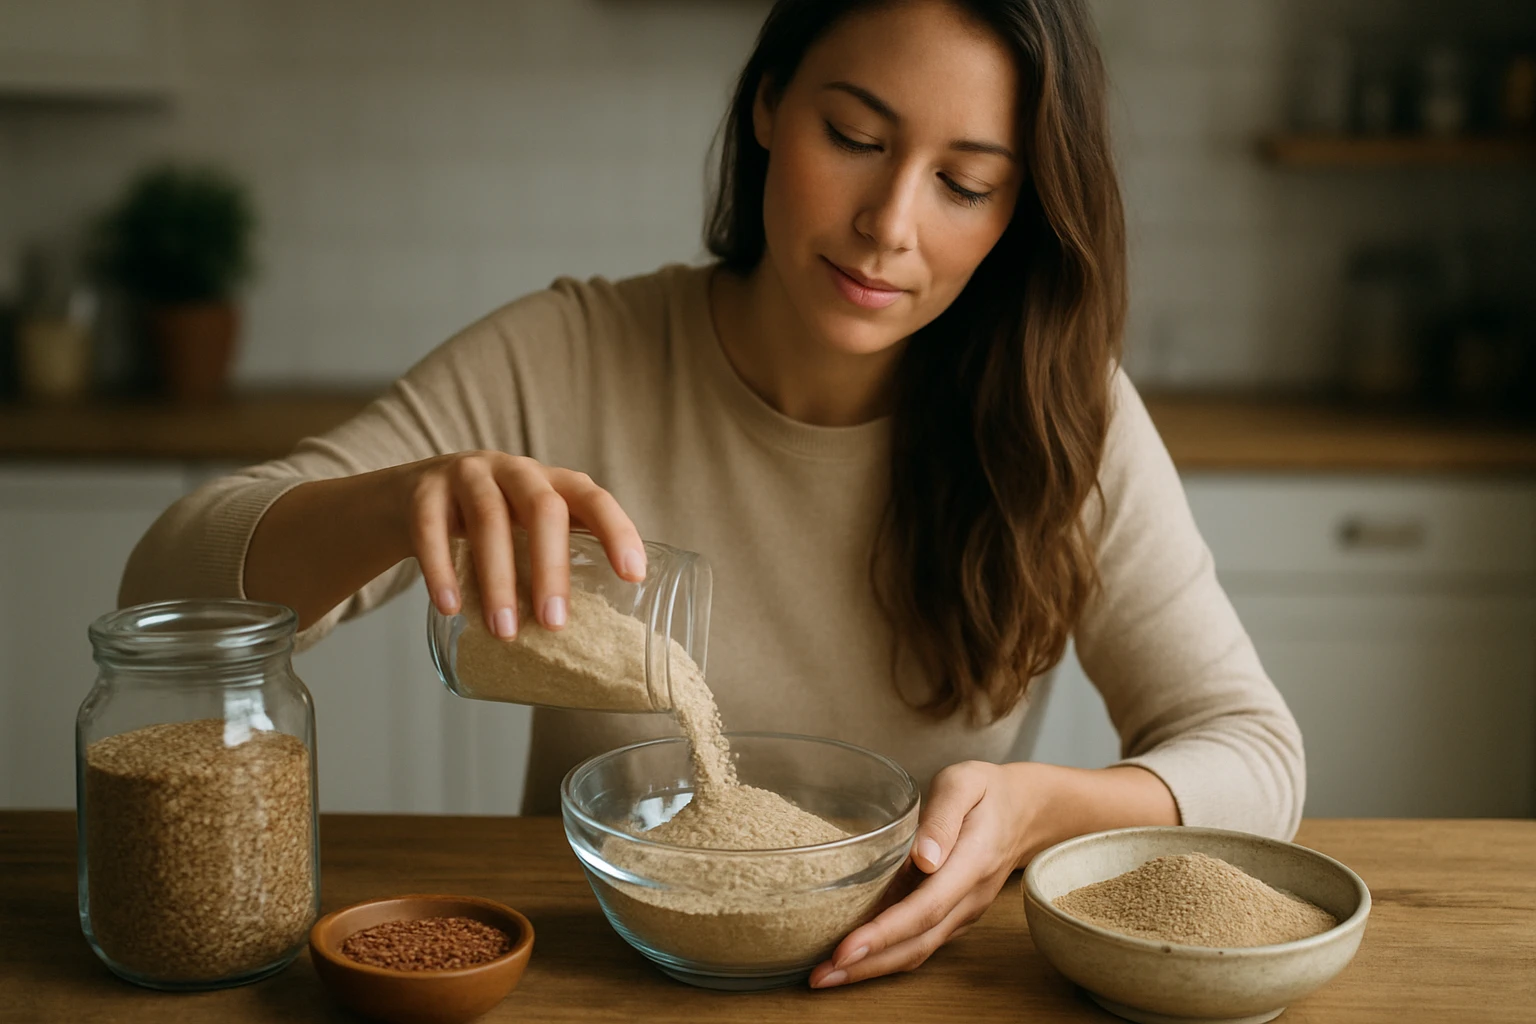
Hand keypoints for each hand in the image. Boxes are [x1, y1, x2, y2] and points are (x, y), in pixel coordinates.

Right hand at [400, 451, 645, 637]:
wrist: (413, 498)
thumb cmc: (491, 524)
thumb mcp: (527, 529)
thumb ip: (555, 561)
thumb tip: (592, 639)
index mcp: (551, 482)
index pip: (593, 498)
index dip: (616, 531)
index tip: (633, 575)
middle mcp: (514, 470)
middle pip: (543, 508)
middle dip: (552, 567)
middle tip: (554, 623)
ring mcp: (467, 475)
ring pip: (488, 520)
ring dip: (498, 579)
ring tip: (504, 630)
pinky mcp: (423, 492)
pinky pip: (431, 529)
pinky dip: (441, 570)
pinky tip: (451, 608)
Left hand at [808, 761, 1180, 987]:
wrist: (1027, 810)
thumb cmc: (986, 790)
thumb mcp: (964, 783)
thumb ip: (943, 817)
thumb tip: (925, 858)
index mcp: (970, 863)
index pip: (924, 908)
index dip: (884, 933)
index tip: (846, 949)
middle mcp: (967, 898)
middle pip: (916, 943)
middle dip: (867, 965)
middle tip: (820, 977)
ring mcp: (962, 911)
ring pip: (917, 950)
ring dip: (872, 968)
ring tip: (825, 976)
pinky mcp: (952, 913)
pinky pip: (920, 941)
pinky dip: (886, 955)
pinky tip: (853, 957)